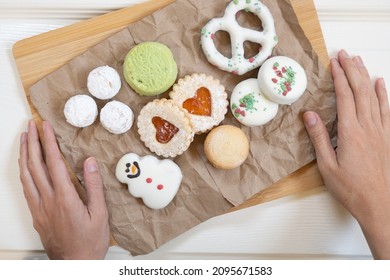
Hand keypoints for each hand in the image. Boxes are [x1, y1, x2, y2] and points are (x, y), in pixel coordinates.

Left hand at [18, 120, 109, 258]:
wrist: (74, 264)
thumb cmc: (90, 241)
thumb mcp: (100, 213)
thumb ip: (94, 186)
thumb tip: (89, 162)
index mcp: (65, 198)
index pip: (53, 163)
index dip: (49, 143)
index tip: (46, 127)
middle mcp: (47, 200)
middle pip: (35, 166)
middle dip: (32, 142)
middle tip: (31, 125)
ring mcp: (39, 208)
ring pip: (26, 176)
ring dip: (24, 155)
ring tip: (24, 139)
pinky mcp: (36, 215)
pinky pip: (25, 188)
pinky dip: (23, 172)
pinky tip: (24, 166)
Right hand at [303, 50, 389, 258]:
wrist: (381, 205)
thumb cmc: (351, 189)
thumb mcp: (327, 166)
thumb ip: (320, 139)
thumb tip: (310, 116)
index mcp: (351, 133)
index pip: (345, 97)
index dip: (339, 77)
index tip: (334, 62)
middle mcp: (369, 127)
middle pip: (361, 91)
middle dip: (352, 70)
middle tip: (345, 54)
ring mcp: (382, 131)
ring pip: (375, 97)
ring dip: (366, 77)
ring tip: (359, 62)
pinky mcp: (389, 138)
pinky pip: (387, 110)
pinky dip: (384, 94)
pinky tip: (381, 83)